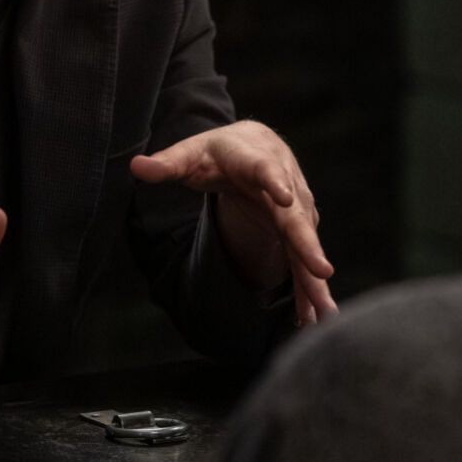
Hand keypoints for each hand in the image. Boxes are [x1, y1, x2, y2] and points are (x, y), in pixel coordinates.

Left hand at [131, 122, 337, 325]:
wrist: (256, 146)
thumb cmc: (219, 152)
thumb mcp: (191, 153)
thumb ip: (168, 163)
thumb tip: (137, 167)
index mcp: (255, 159)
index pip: (265, 170)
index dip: (275, 184)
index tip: (286, 200)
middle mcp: (284, 184)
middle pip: (295, 217)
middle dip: (307, 245)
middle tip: (321, 271)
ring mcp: (294, 210)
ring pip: (305, 245)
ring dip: (315, 278)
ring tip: (324, 311)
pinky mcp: (295, 230)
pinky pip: (302, 260)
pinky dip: (308, 287)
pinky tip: (313, 315)